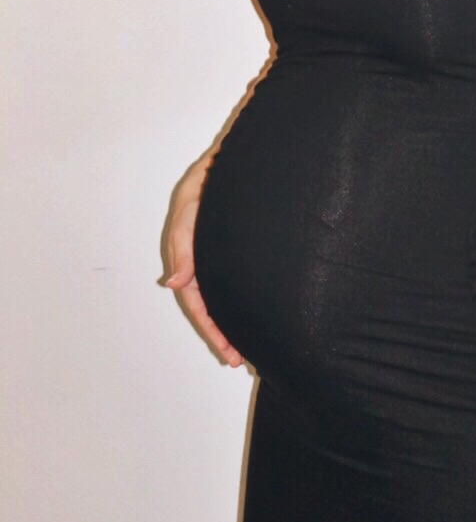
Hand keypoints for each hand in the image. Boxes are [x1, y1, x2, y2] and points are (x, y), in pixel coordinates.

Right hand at [164, 196, 244, 366]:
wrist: (231, 161)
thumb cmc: (206, 182)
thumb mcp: (190, 209)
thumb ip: (182, 245)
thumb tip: (173, 284)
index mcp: (190, 258)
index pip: (198, 304)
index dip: (211, 330)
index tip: (228, 353)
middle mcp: (205, 262)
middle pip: (211, 307)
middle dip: (222, 335)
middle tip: (239, 360)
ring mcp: (222, 257)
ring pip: (225, 298)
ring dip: (233, 321)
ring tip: (248, 345)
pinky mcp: (240, 250)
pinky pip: (238, 282)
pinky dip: (244, 301)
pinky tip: (257, 312)